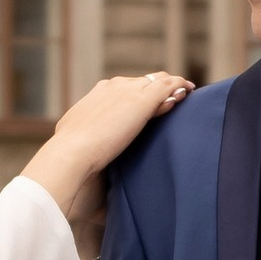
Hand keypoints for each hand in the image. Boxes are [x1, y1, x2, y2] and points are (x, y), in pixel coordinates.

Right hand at [23, 74, 191, 221]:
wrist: (72, 153)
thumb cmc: (71, 159)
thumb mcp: (78, 145)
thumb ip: (88, 149)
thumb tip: (94, 178)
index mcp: (96, 97)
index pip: (122, 89)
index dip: (137, 95)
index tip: (148, 104)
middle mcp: (112, 88)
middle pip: (140, 82)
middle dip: (157, 88)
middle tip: (173, 96)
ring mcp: (127, 92)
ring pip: (156, 80)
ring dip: (172, 85)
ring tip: (186, 91)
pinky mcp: (142, 101)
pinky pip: (167, 87)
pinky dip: (179, 86)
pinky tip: (190, 91)